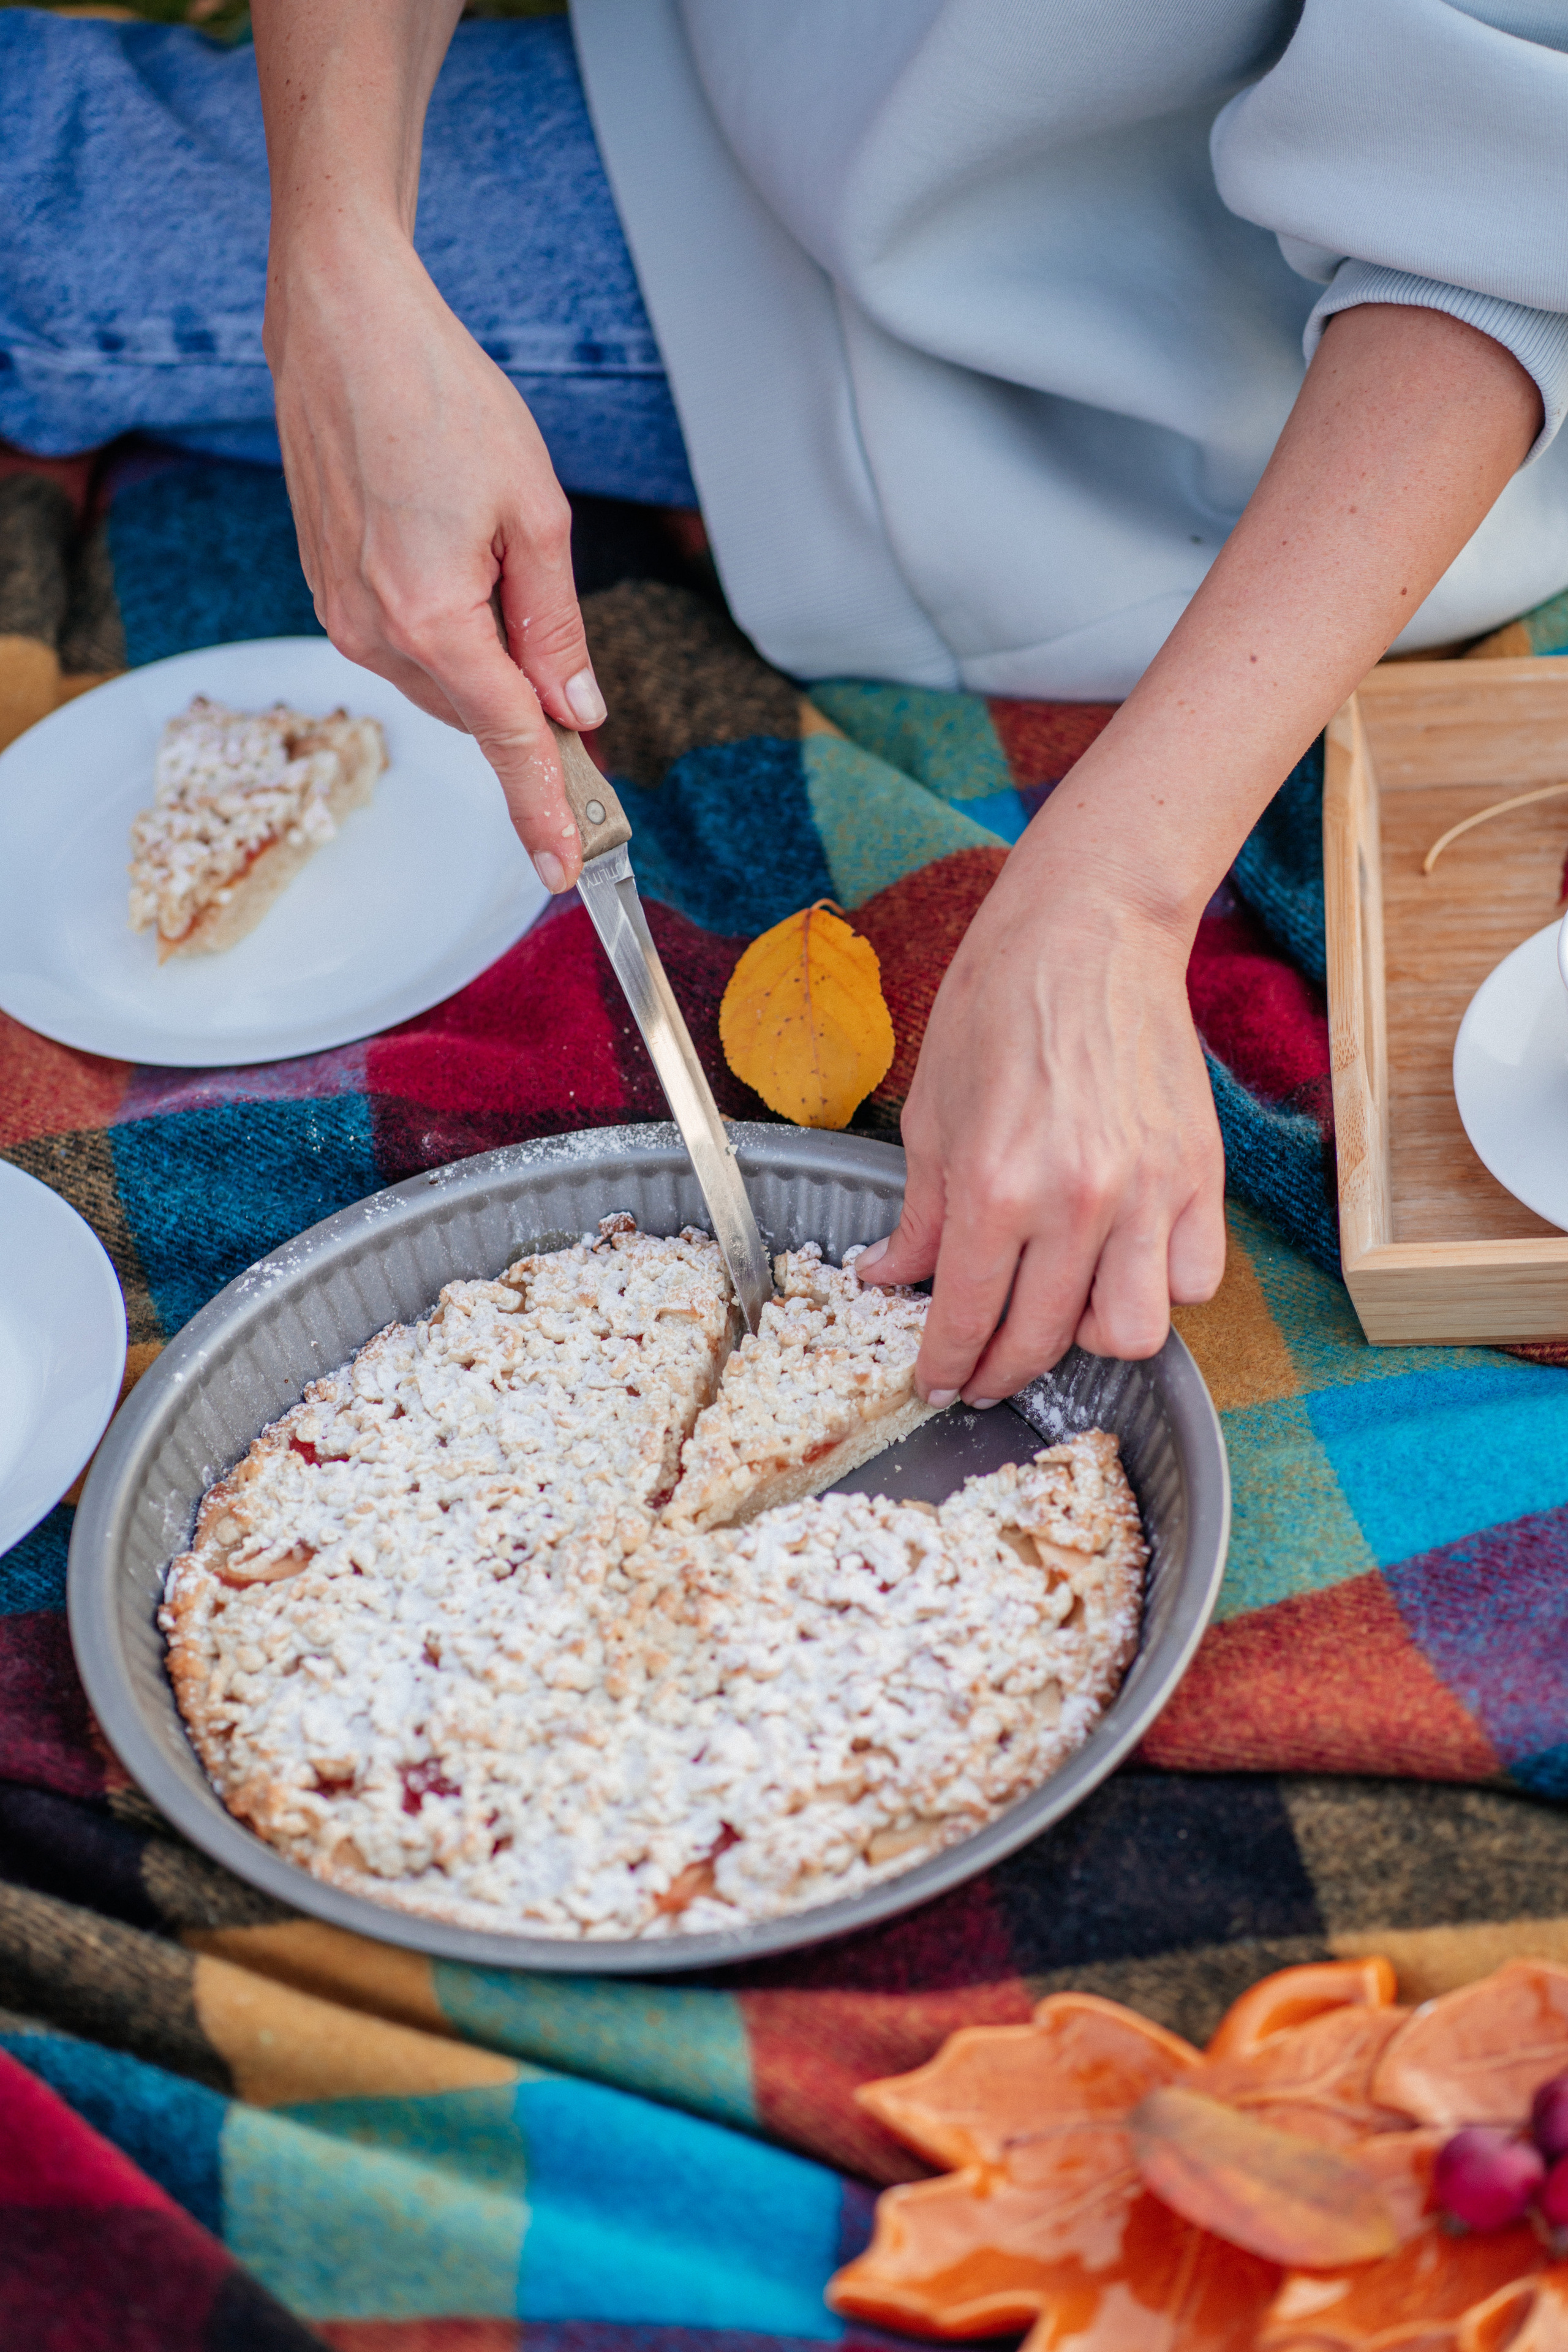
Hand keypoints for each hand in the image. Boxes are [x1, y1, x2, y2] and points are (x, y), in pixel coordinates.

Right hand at [264, 227, 601, 889]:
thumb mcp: (534, 513)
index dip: (544, 807)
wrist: (344, 327)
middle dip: (527, 713)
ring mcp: (342, 614)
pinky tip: (461, 566)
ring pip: (444, 684)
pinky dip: (451, 636)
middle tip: (569, 677)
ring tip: (497, 560)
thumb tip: (575, 712)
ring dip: (487, 663)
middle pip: (477, 714)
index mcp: (432, 619)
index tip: (567, 870)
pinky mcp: (329, 590)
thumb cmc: (443, 399)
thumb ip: (556, 628)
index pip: (506, 740)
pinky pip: (408, 647)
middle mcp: (375, 631)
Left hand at [859, 852, 1225, 1399]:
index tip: (940, 1383)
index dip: (947, 1365)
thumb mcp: (931, 1115)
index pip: (968, 1318)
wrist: (1087, 933)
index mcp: (995, 1187)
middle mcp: (1075, 1201)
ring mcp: (1147, 1191)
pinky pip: (1192, 1280)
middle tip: (984, 1368)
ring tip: (1062, 1314)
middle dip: (1003, 1370)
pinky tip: (1123, 1264)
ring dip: (1091, 1340)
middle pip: (1044, 1341)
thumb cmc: (998, 1007)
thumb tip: (889, 1277)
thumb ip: (919, 1214)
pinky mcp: (1199, 1175)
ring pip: (1133, 1333)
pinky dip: (1160, 1288)